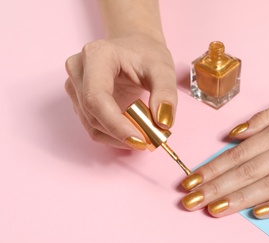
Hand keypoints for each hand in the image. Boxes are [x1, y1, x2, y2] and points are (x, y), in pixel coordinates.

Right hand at [65, 33, 176, 149]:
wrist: (135, 48)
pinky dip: (114, 136)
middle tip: (151, 140)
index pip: (97, 99)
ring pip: (92, 125)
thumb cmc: (147, 54)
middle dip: (122, 133)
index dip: (116, 125)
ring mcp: (75, 86)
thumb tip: (163, 123)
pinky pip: (94, 127)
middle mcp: (78, 69)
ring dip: (119, 137)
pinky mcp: (79, 100)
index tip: (141, 141)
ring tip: (145, 135)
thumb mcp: (163, 69)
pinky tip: (134, 132)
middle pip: (93, 115)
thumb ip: (166, 94)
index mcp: (96, 55)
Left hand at [181, 64, 268, 217]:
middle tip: (190, 201)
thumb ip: (263, 118)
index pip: (238, 154)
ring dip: (238, 199)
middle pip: (246, 171)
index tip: (191, 181)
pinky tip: (259, 213)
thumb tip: (232, 134)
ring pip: (268, 185)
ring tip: (213, 209)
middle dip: (215, 188)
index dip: (212, 169)